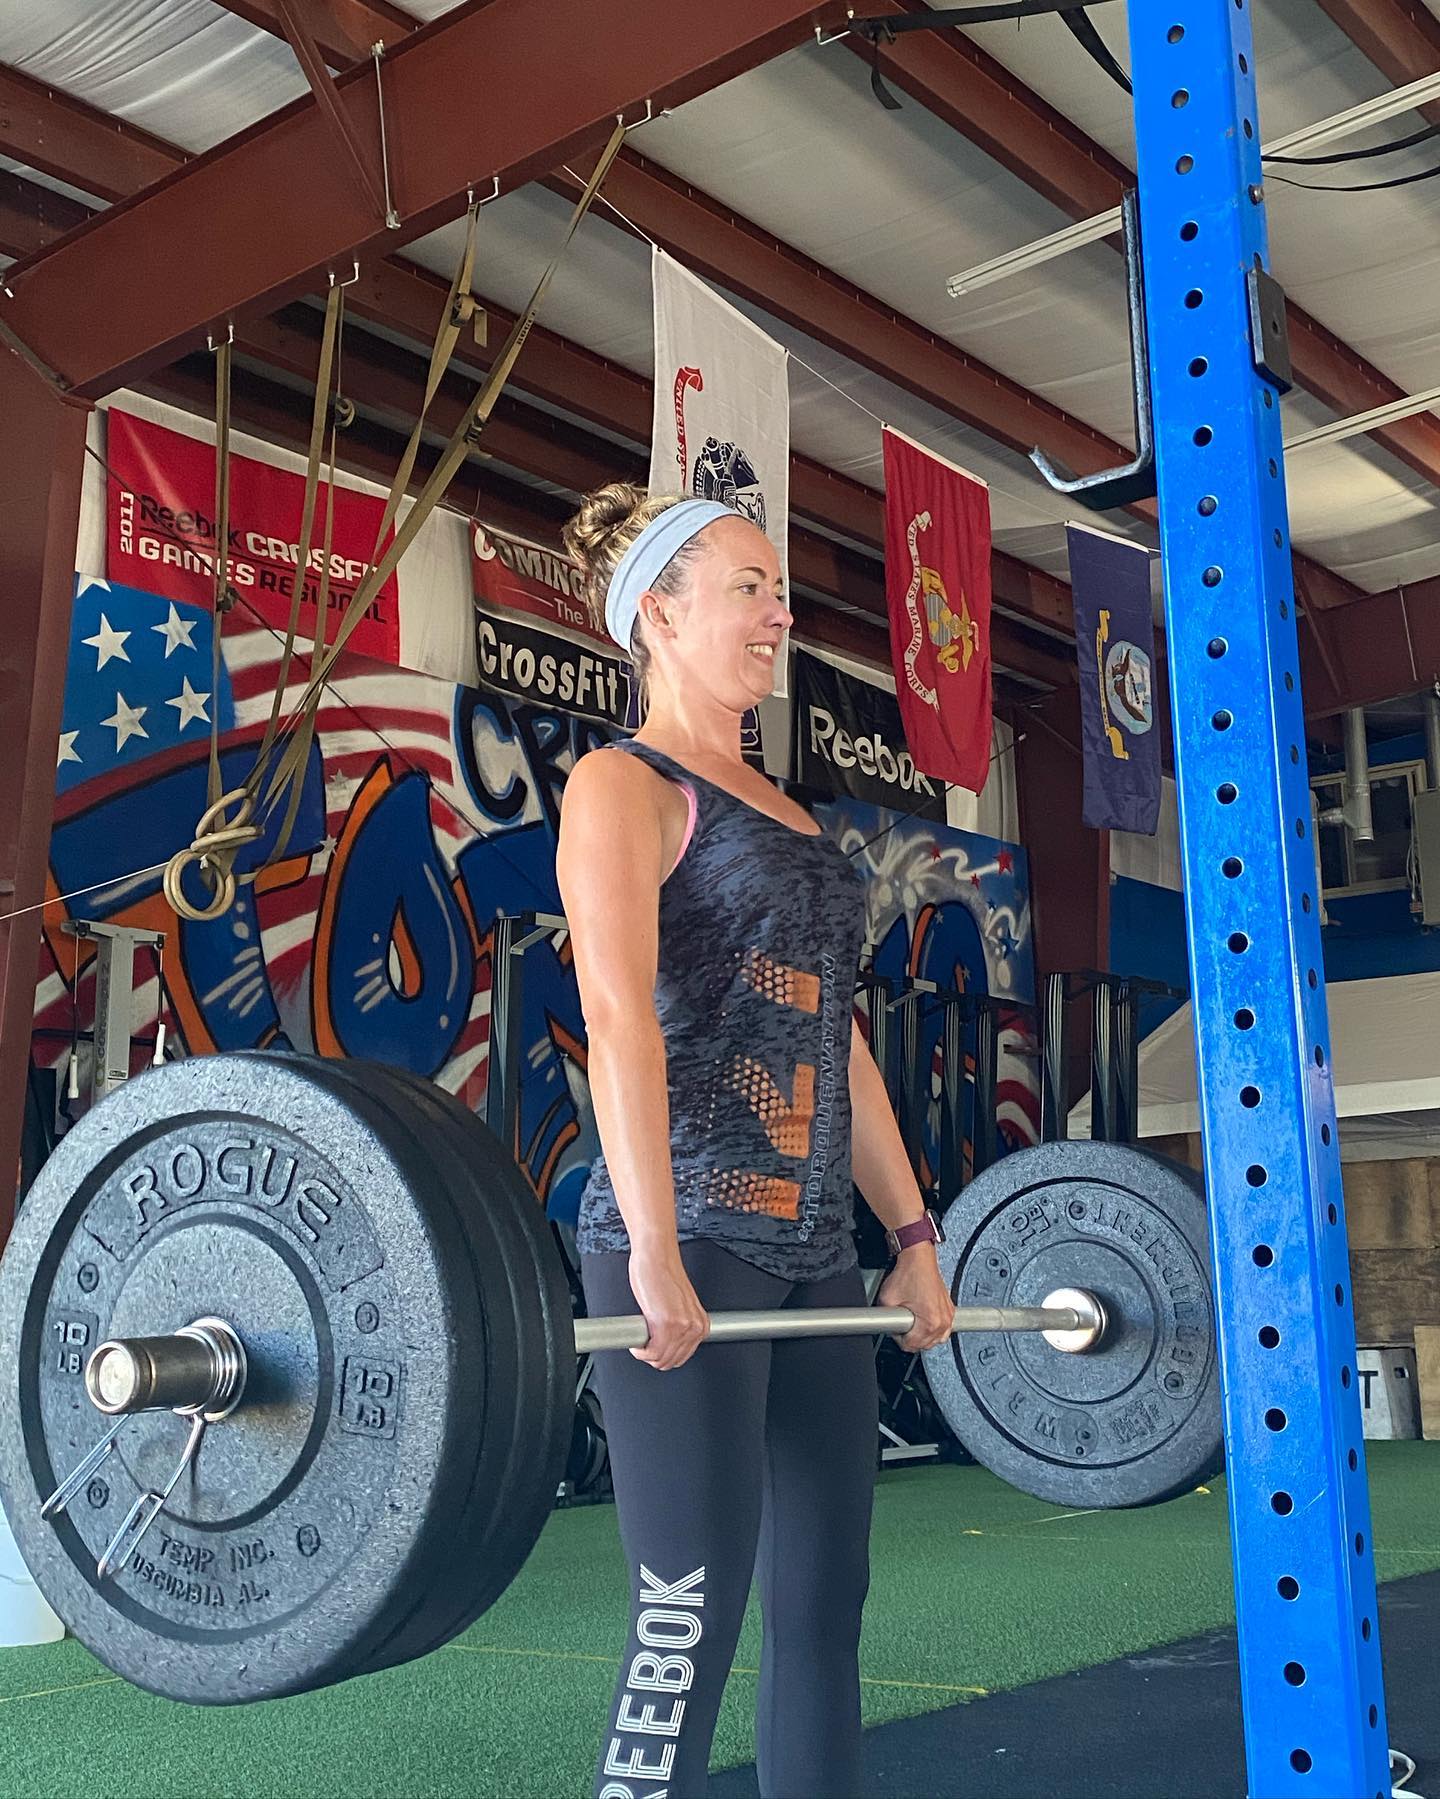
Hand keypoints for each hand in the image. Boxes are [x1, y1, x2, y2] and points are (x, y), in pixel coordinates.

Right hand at [626, 1245, 710, 1369]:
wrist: (656, 1255)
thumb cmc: (662, 1274)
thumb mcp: (679, 1305)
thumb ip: (679, 1324)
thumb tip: (666, 1344)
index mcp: (701, 1324)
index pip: (682, 1357)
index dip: (664, 1355)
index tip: (653, 1348)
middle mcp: (694, 1327)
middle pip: (671, 1361)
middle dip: (653, 1358)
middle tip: (643, 1346)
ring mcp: (681, 1326)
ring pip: (660, 1360)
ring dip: (645, 1355)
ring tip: (639, 1343)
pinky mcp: (665, 1324)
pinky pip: (651, 1353)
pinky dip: (640, 1352)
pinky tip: (636, 1344)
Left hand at [876, 1245, 954, 1351]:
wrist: (919, 1258)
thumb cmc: (908, 1273)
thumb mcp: (886, 1299)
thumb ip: (883, 1319)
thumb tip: (880, 1326)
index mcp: (929, 1322)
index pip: (910, 1345)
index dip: (898, 1337)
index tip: (896, 1327)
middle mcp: (942, 1321)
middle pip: (924, 1345)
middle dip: (910, 1337)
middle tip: (902, 1323)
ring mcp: (948, 1316)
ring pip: (936, 1340)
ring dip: (923, 1336)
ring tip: (913, 1323)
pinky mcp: (950, 1310)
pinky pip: (943, 1329)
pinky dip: (933, 1328)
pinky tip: (924, 1321)